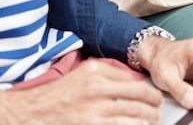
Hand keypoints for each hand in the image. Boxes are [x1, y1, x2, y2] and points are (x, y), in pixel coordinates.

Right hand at [0, 59, 162, 124]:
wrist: (34, 112)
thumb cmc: (59, 93)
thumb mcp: (82, 73)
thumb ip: (108, 74)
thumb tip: (133, 81)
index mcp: (96, 71)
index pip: (133, 80)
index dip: (149, 90)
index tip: (155, 95)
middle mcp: (98, 89)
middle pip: (139, 98)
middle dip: (154, 106)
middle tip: (158, 110)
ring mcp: (94, 112)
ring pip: (133, 117)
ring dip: (147, 121)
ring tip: (152, 122)